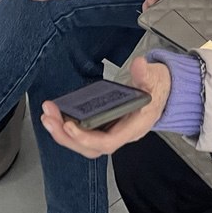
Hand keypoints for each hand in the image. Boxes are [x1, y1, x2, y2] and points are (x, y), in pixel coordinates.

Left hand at [40, 57, 170, 158]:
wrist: (164, 91)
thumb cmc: (159, 88)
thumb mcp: (157, 77)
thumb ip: (147, 73)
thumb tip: (139, 65)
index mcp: (134, 127)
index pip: (108, 142)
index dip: (87, 138)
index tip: (69, 126)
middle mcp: (121, 134)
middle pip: (90, 148)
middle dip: (66, 136)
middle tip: (49, 118)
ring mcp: (111, 132)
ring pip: (84, 143)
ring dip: (62, 133)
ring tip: (47, 117)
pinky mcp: (104, 126)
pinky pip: (83, 134)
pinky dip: (67, 128)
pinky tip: (55, 116)